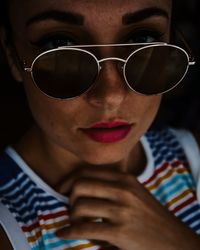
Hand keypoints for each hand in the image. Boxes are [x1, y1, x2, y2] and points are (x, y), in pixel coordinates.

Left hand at [56, 167, 199, 249]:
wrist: (174, 240)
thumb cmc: (149, 216)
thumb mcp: (135, 193)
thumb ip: (112, 187)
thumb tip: (80, 187)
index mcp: (125, 179)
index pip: (87, 172)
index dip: (69, 180)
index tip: (61, 189)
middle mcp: (122, 190)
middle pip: (80, 186)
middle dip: (69, 198)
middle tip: (71, 208)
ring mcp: (121, 211)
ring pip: (79, 207)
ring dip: (71, 217)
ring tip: (76, 223)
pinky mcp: (119, 232)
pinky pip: (83, 229)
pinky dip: (69, 232)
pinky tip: (63, 233)